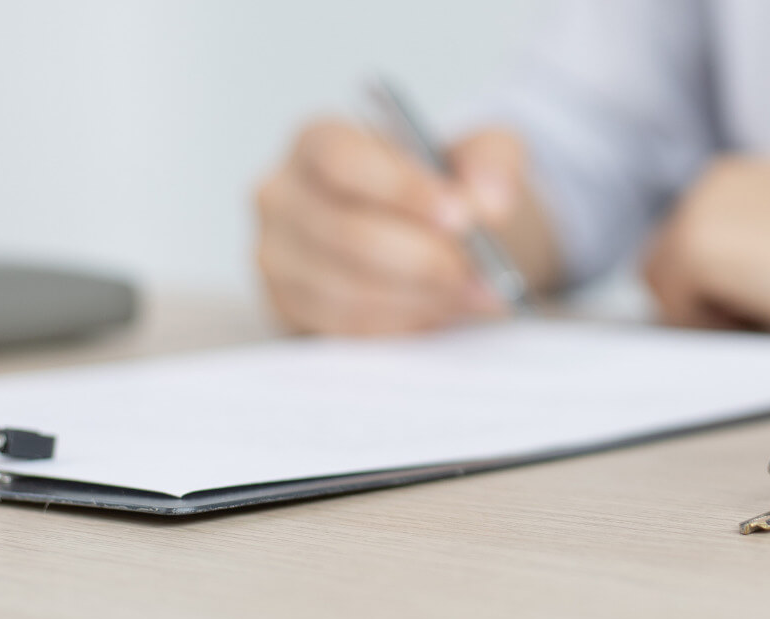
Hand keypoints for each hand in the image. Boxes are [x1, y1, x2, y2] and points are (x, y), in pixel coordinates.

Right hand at [254, 121, 555, 334]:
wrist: (430, 234)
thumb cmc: (444, 188)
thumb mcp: (479, 156)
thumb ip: (492, 164)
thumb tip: (492, 204)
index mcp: (317, 141)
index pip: (344, 160)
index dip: (402, 190)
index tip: (461, 218)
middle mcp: (282, 195)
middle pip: (345, 232)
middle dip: (422, 258)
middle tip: (477, 272)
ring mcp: (277, 256)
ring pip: (346, 288)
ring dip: (419, 298)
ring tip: (471, 294)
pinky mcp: (289, 308)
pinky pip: (346, 327)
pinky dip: (403, 323)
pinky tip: (440, 312)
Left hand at [643, 156, 769, 338]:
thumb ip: (754, 259)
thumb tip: (709, 297)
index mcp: (750, 178)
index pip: (693, 248)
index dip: (724, 292)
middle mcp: (721, 178)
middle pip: (665, 264)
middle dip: (706, 301)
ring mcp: (705, 204)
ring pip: (665, 286)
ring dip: (710, 313)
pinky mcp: (698, 240)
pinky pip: (674, 308)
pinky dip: (713, 326)